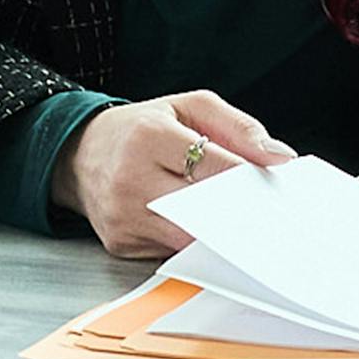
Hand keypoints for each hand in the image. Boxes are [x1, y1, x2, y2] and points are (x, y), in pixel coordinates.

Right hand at [49, 90, 295, 258]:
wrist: (78, 153)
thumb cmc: (140, 129)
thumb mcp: (188, 107)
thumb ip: (238, 127)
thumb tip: (280, 157)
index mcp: (148, 136)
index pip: (215, 166)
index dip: (250, 180)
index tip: (274, 189)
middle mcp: (130, 177)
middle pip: (205, 210)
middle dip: (239, 213)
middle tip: (268, 216)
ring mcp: (122, 215)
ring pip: (190, 238)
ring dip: (219, 233)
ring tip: (237, 222)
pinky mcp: (119, 242)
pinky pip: (170, 251)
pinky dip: (190, 241)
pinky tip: (196, 227)